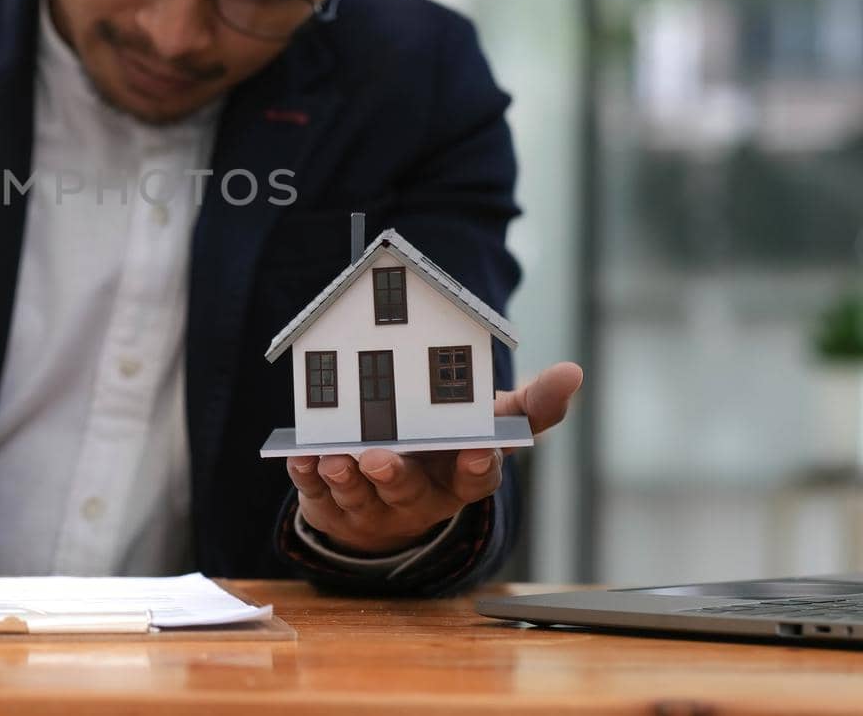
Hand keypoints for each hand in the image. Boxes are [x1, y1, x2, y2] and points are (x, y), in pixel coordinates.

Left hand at [285, 361, 582, 555]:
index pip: (476, 476)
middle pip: (408, 490)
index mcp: (461, 475)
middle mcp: (419, 496)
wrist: (395, 489)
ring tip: (335, 457)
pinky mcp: (334, 504)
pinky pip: (318, 495)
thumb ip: (532, 405)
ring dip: (346, 477)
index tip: (476, 449)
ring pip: (360, 495)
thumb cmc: (450, 445)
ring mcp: (375, 504)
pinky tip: (302, 457)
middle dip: (393, 476)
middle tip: (378, 458)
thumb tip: (575, 372)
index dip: (476, 466)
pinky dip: (309, 477)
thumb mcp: (490, 424)